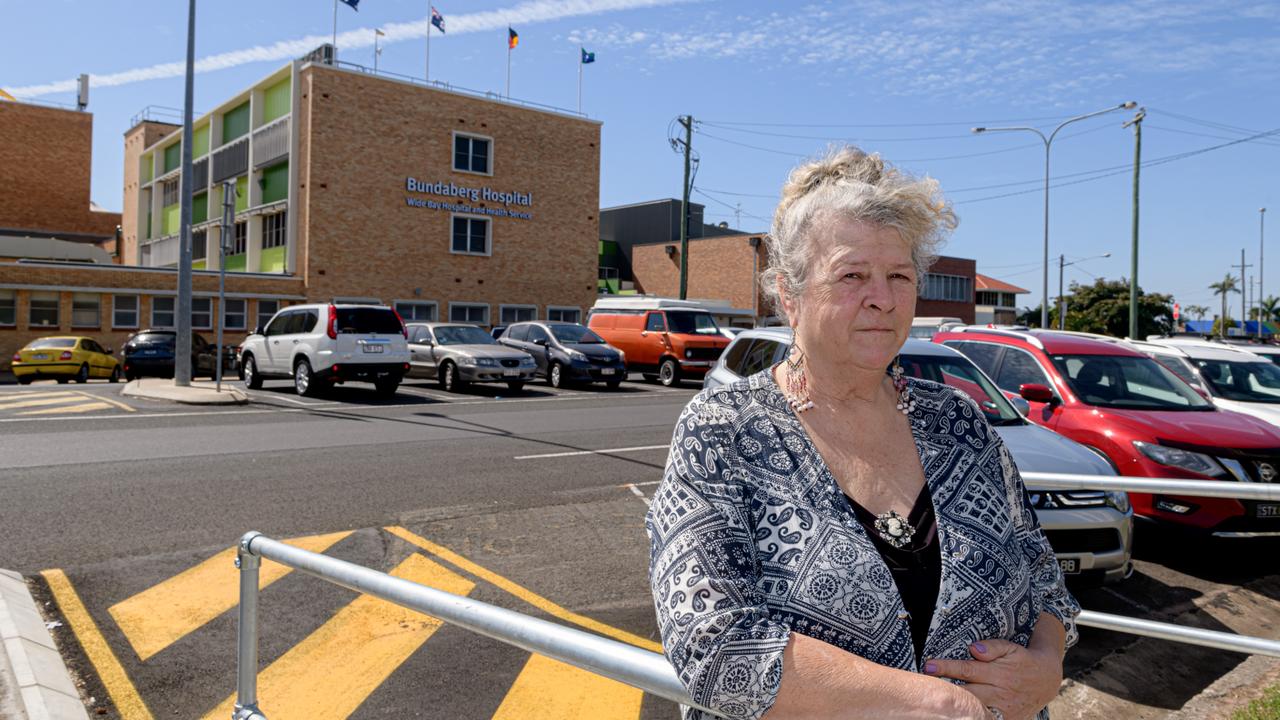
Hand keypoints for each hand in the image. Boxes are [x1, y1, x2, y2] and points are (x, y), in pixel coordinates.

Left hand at [923, 639, 1062, 719]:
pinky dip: (972, 718)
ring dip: (956, 707)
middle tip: (925, 686)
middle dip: (945, 690)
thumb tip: (973, 648)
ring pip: (975, 710)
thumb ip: (992, 647)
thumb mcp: (1011, 648)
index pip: (967, 669)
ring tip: (936, 703)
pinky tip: (955, 714)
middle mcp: (999, 693)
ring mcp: (1003, 710)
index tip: (929, 665)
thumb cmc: (1022, 660)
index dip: (947, 667)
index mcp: (998, 673)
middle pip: (967, 692)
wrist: (1046, 679)